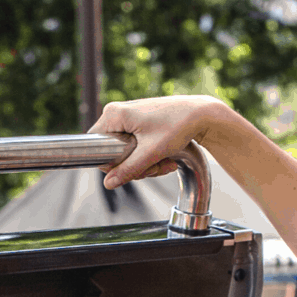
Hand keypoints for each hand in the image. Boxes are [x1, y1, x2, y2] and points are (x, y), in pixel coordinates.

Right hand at [90, 96, 228, 190]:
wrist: (200, 113)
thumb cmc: (177, 126)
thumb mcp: (150, 153)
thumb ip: (128, 169)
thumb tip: (108, 183)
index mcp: (113, 115)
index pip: (96, 147)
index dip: (113, 164)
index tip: (133, 168)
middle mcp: (117, 113)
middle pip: (113, 152)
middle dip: (135, 166)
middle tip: (155, 166)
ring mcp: (128, 117)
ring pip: (127, 152)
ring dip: (146, 163)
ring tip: (165, 162)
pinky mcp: (139, 122)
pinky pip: (136, 146)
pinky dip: (150, 156)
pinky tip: (166, 157)